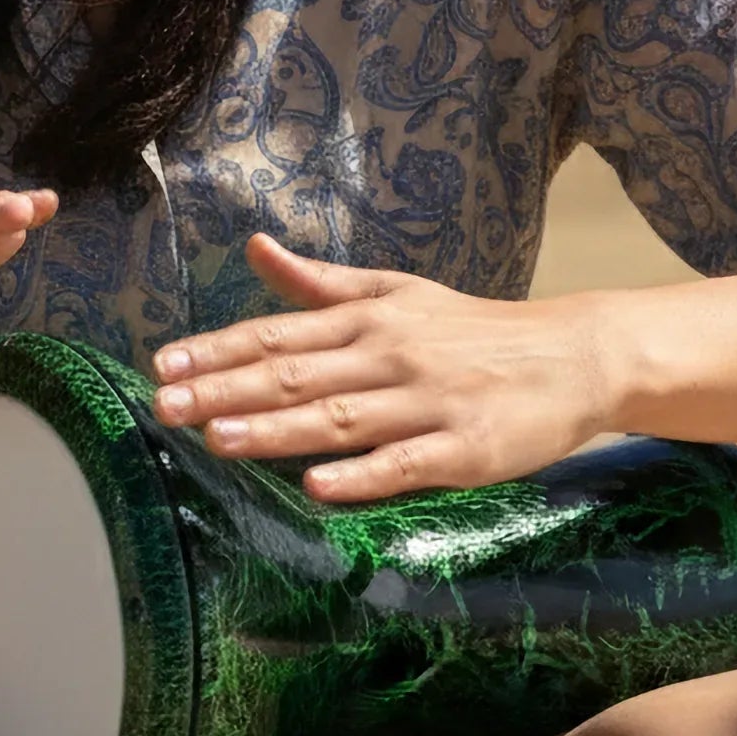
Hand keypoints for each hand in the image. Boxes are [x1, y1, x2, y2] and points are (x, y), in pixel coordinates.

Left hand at [147, 234, 614, 501]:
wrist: (573, 356)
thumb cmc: (472, 329)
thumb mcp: (396, 292)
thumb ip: (321, 282)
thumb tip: (255, 248)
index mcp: (368, 319)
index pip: (278, 334)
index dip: (218, 350)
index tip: (163, 365)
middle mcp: (390, 355)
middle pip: (296, 376)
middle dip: (225, 390)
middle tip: (164, 406)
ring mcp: (428, 404)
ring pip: (340, 419)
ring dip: (276, 430)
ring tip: (217, 438)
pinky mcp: (466, 450)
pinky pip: (405, 465)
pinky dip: (361, 476)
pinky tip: (318, 487)